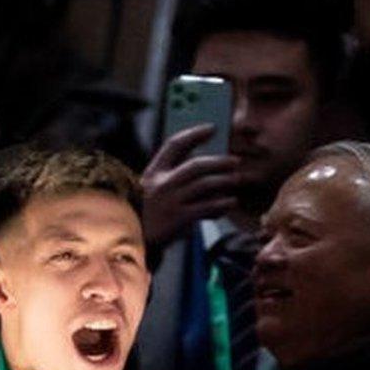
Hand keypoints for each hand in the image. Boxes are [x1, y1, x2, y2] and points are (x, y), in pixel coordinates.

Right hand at [138, 124, 240, 247]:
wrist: (133, 240)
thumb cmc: (146, 213)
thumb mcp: (150, 189)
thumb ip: (170, 175)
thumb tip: (206, 165)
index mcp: (153, 173)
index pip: (174, 145)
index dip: (194, 134)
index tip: (213, 128)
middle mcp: (161, 184)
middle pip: (196, 165)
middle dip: (219, 162)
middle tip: (235, 161)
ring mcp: (170, 201)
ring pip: (204, 185)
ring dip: (225, 181)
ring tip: (236, 180)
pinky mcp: (178, 219)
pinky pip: (206, 207)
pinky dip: (221, 203)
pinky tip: (230, 202)